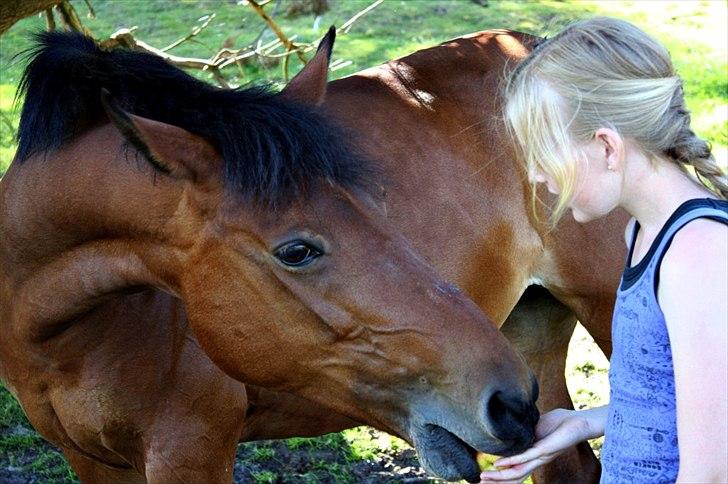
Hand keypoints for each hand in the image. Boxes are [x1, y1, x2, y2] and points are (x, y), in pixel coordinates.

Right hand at [479, 408, 595, 482]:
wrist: (579, 422)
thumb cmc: (560, 423)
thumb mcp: (536, 426)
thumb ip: (524, 430)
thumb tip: (510, 427)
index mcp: (534, 456)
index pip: (514, 470)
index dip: (500, 475)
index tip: (485, 475)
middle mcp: (536, 461)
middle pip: (514, 476)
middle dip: (496, 481)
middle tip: (480, 483)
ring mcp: (540, 457)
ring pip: (516, 472)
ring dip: (499, 476)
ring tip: (484, 478)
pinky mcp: (544, 450)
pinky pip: (524, 458)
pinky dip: (510, 462)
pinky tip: (498, 464)